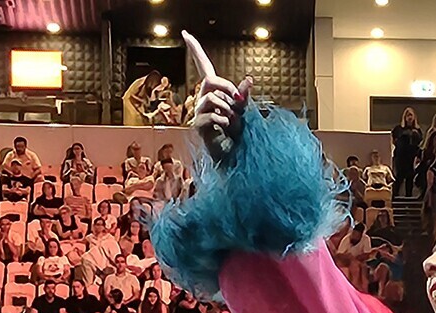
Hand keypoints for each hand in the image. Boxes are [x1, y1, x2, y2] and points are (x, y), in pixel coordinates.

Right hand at [183, 32, 251, 163]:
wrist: (233, 155)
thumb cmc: (237, 133)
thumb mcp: (244, 110)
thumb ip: (244, 95)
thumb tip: (250, 79)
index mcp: (213, 91)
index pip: (203, 65)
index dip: (195, 50)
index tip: (185, 34)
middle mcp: (202, 98)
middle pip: (210, 80)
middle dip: (227, 88)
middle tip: (239, 102)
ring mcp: (198, 112)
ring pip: (212, 99)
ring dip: (229, 110)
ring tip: (234, 123)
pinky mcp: (198, 125)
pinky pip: (212, 115)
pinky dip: (225, 121)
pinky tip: (227, 128)